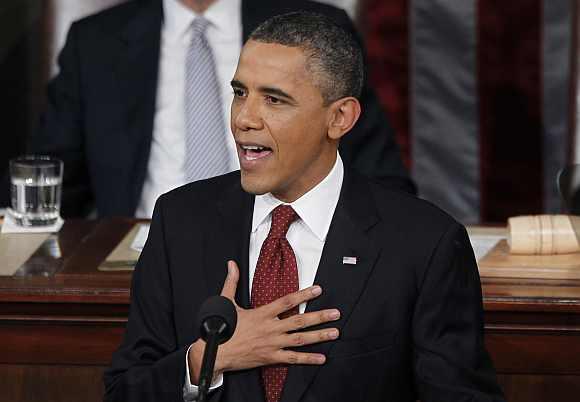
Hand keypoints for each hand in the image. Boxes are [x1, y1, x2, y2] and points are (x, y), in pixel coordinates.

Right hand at [214, 260, 339, 373]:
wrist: (215, 352)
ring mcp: (272, 344)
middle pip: (299, 321)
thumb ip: (232, 281)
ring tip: (334, 332)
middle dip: (319, 317)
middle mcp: (270, 328)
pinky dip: (308, 359)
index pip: (287, 302)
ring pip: (300, 339)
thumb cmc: (222, 328)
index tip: (318, 290)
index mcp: (262, 314)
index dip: (303, 295)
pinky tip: (321, 358)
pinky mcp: (271, 358)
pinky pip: (293, 359)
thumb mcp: (226, 302)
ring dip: (319, 336)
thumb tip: (231, 264)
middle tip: (336, 314)